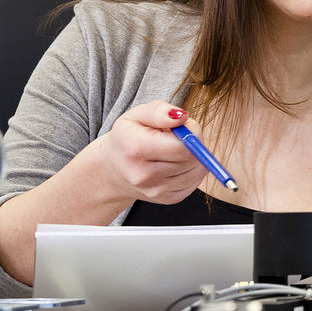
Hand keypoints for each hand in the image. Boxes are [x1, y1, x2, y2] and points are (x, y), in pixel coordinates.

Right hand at [82, 100, 208, 206]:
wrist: (112, 170)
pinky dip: (192, 170)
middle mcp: (144, 175)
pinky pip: (196, 181)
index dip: (191, 133)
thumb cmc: (127, 138)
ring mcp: (157, 191)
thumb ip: (159, 111)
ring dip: (194, 157)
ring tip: (173, 151)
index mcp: (136, 150)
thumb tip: (182, 117)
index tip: (181, 127)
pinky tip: (174, 164)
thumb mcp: (136, 115)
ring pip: (198, 170)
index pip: (183, 146)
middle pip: (193, 158)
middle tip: (176, 138)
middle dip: (193, 144)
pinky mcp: (169, 199)